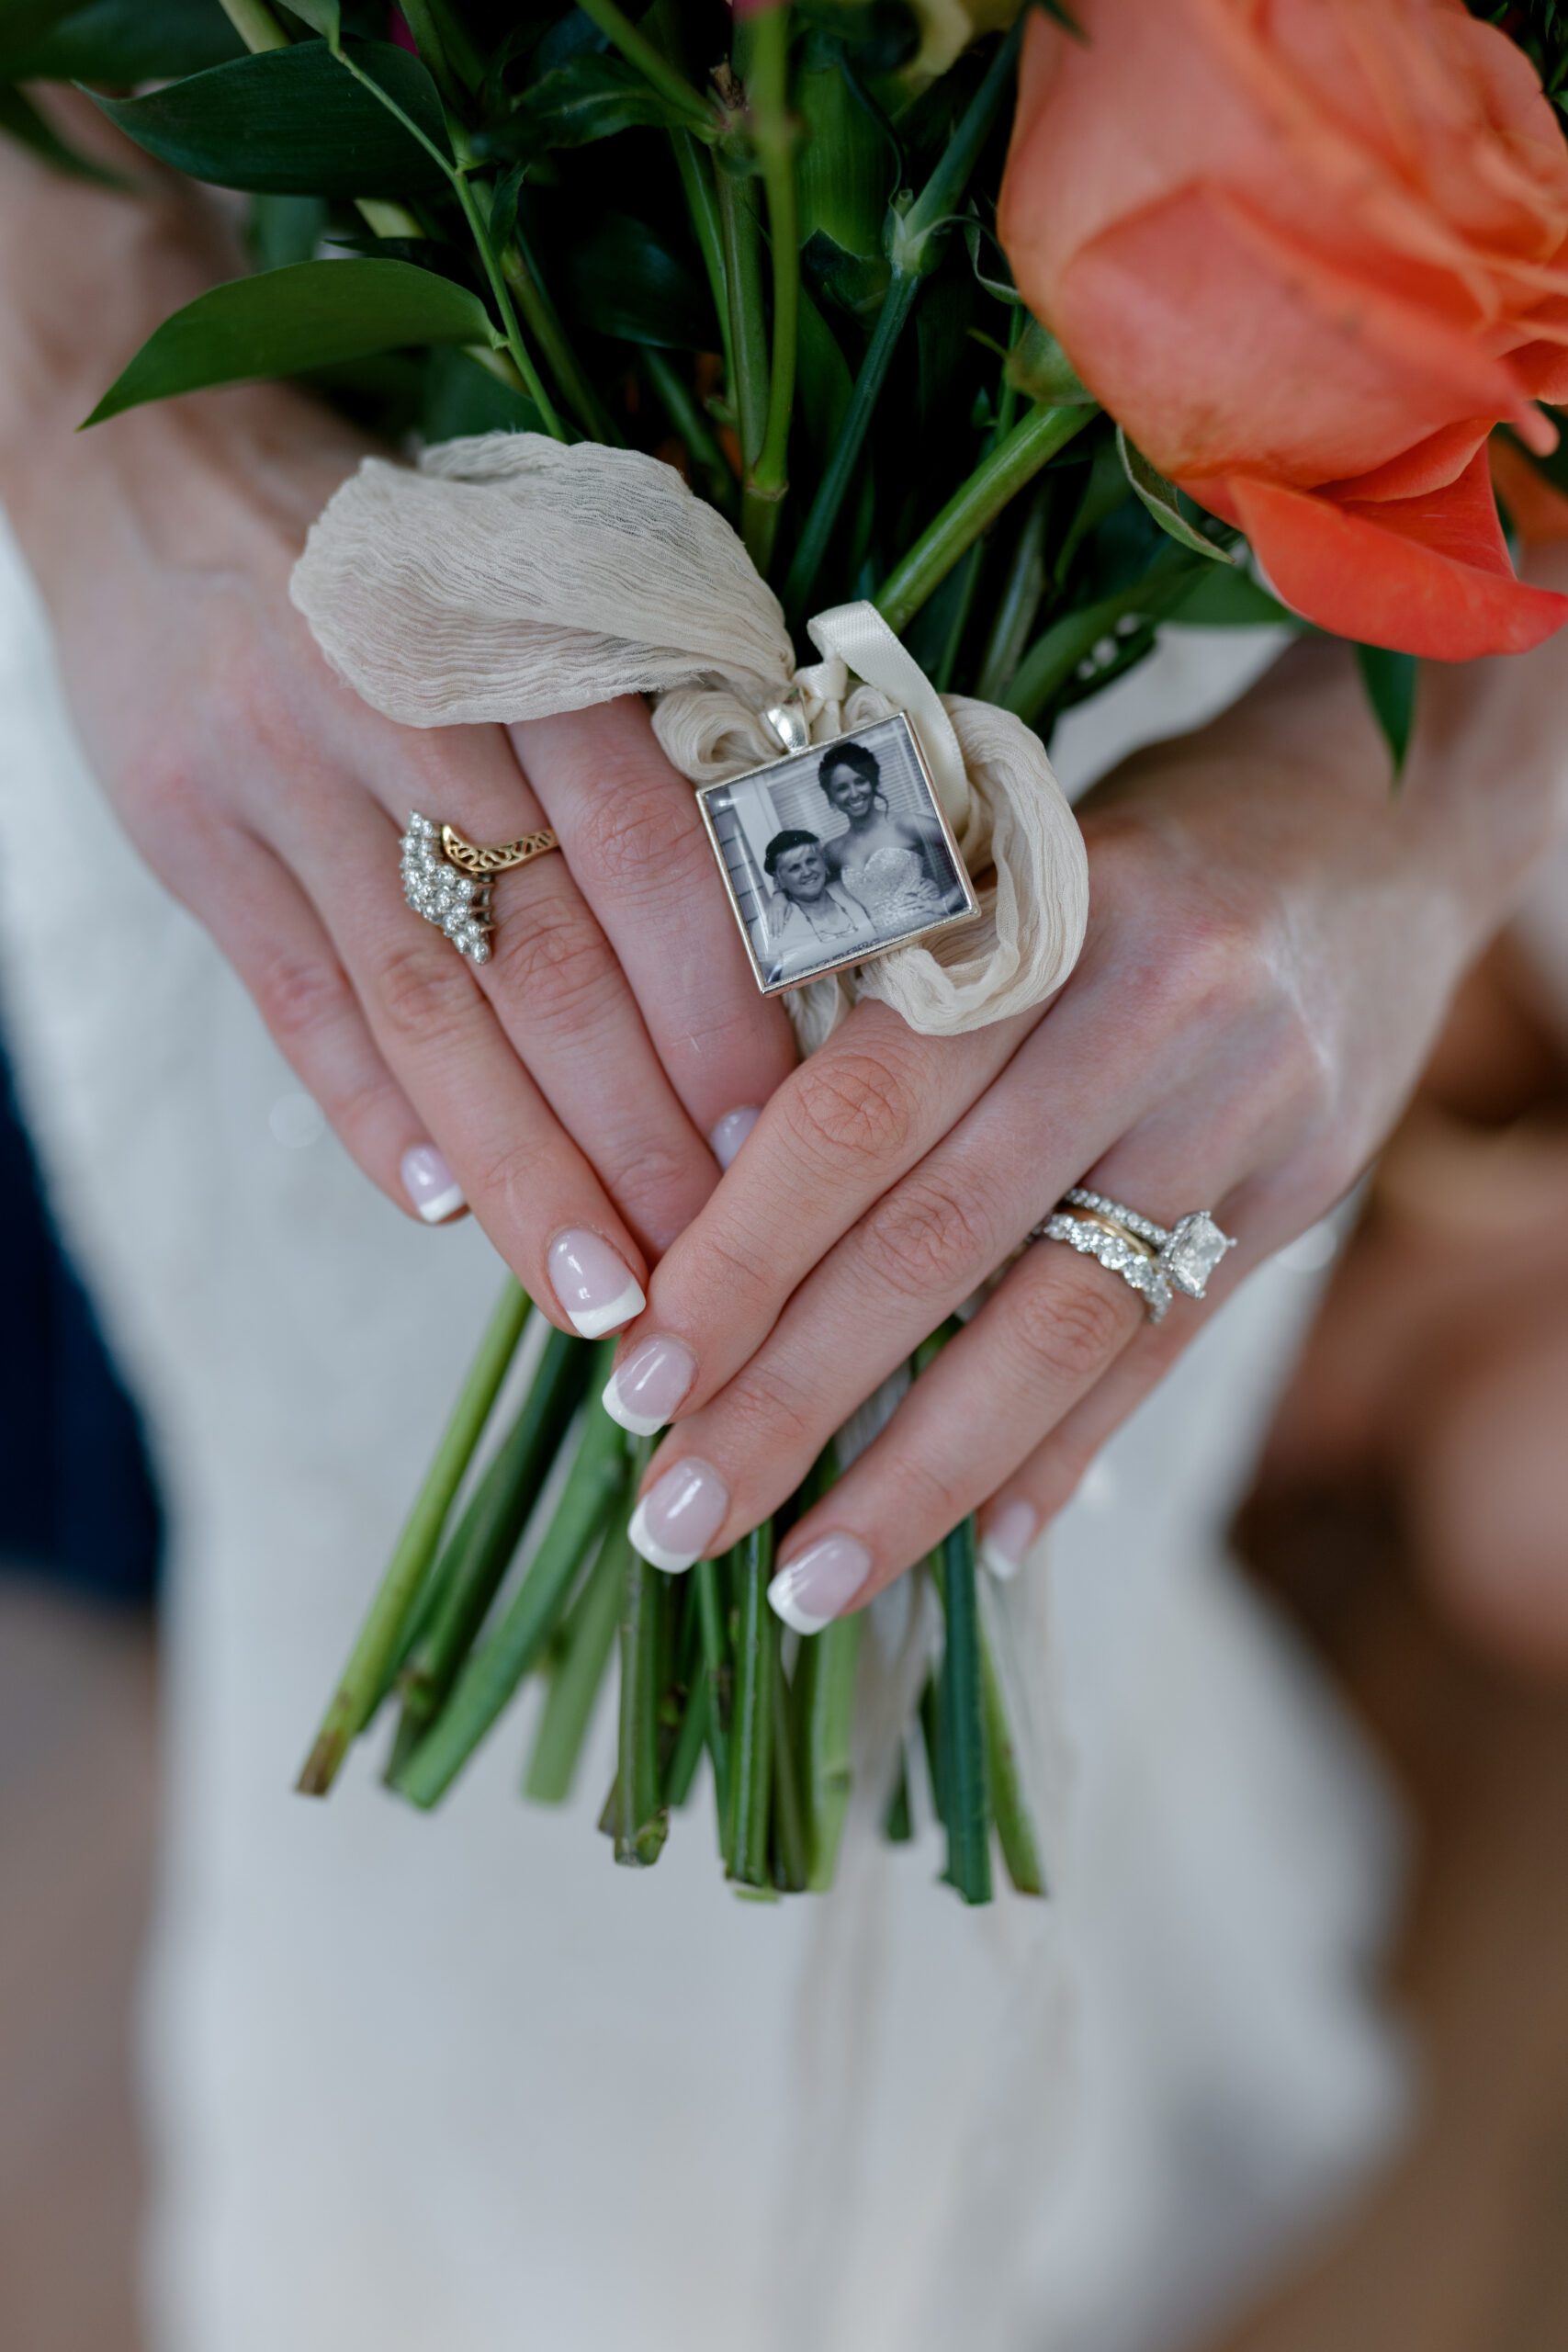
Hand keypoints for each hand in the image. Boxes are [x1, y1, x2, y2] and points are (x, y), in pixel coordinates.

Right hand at [12, 383, 792, 1327]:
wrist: (154, 466)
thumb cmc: (407, 549)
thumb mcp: (537, 581)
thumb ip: (640, 728)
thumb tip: (775, 933)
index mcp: (527, 633)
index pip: (649, 853)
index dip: (719, 1010)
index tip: (782, 1143)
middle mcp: (403, 704)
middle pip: (545, 957)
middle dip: (638, 1133)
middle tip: (710, 1266)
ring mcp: (280, 776)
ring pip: (424, 1009)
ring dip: (521, 1166)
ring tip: (597, 1287)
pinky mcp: (188, 836)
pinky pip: (293, 1005)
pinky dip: (372, 1115)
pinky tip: (444, 1209)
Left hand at [604, 633, 1567, 1616]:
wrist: (1378, 819)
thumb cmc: (1126, 843)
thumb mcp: (992, 869)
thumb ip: (883, 1021)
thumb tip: (713, 1234)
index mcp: (1032, 909)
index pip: (856, 1112)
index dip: (740, 1258)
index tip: (640, 1378)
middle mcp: (1148, 1009)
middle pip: (937, 1242)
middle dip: (791, 1400)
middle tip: (677, 1518)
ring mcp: (1244, 1110)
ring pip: (1053, 1325)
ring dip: (916, 1476)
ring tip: (805, 1584)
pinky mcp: (1305, 1187)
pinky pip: (1166, 1346)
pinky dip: (1065, 1450)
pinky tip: (985, 1548)